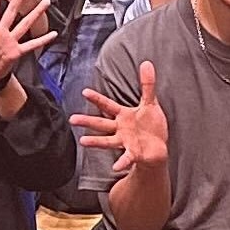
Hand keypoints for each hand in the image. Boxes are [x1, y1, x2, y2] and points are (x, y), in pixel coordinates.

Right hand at [74, 59, 170, 173]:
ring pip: (107, 141)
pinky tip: (116, 167)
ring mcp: (125, 142)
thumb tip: (146, 62)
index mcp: (124, 116)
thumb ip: (147, 84)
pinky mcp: (133, 153)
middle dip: (87, 121)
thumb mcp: (150, 103)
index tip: (84, 91)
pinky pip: (126, 158)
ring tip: (83, 142)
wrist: (158, 148)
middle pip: (101, 124)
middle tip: (71, 119)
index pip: (108, 105)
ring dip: (96, 142)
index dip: (97, 99)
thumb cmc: (151, 125)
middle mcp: (120, 129)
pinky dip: (121, 162)